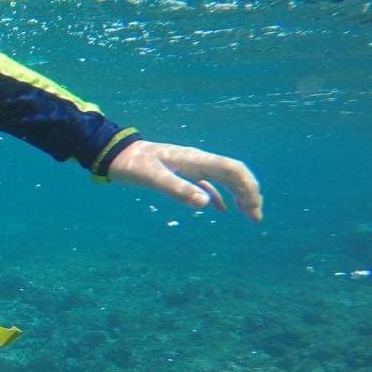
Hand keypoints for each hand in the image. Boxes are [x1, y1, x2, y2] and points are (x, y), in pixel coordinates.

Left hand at [108, 140, 262, 221]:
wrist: (115, 153)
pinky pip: (208, 184)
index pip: (232, 169)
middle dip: (249, 193)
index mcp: (195, 159)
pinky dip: (219, 196)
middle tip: (256, 217)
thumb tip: (206, 204)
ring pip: (224, 179)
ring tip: (249, 215)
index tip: (253, 208)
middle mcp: (198, 161)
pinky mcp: (183, 173)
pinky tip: (223, 210)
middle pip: (234, 174)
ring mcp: (191, 166)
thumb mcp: (153, 178)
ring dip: (239, 195)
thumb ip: (178, 190)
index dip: (247, 187)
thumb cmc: (132, 165)